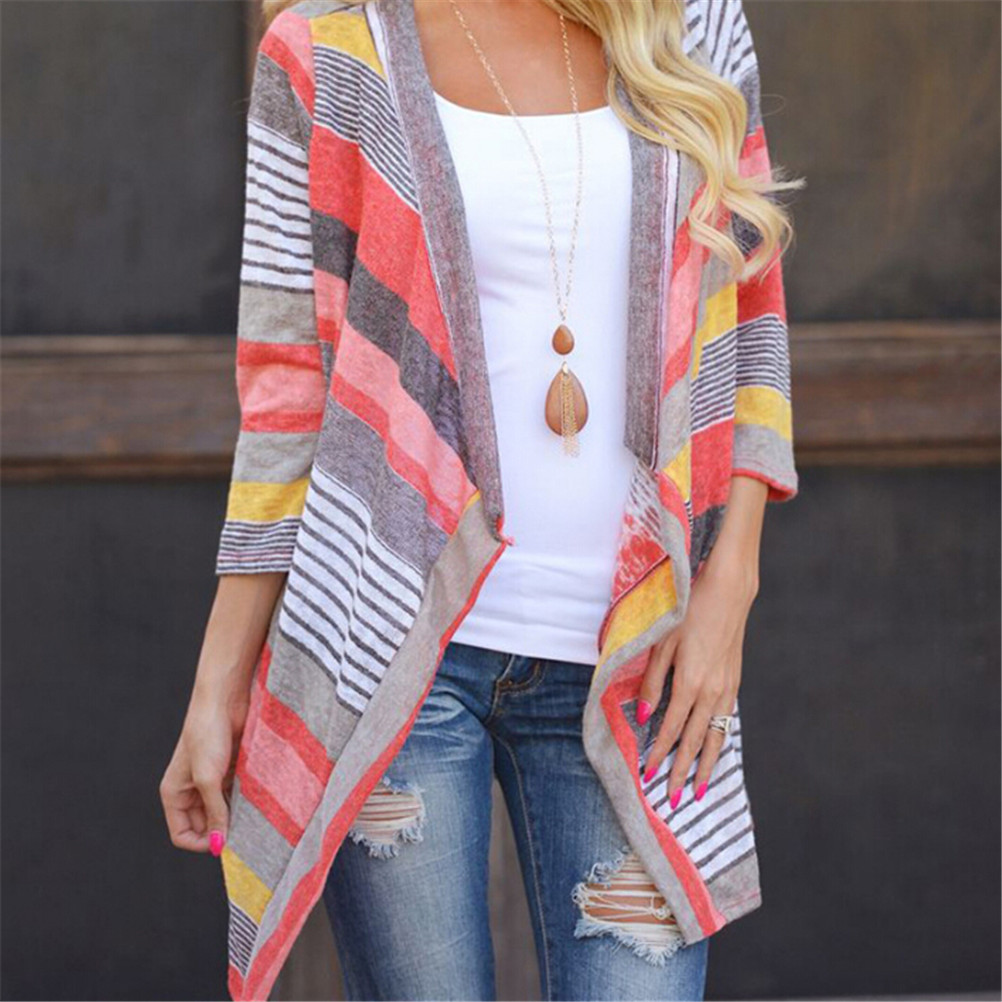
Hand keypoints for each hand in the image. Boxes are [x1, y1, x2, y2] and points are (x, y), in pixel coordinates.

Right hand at [159, 689, 248, 854]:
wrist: (225, 700)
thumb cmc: (208, 733)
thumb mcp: (208, 778)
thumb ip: (214, 812)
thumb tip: (219, 844)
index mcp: (174, 794)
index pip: (182, 834)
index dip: (202, 842)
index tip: (224, 840)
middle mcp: (190, 790)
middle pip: (205, 826)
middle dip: (222, 829)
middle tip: (244, 828)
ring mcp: (211, 781)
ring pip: (223, 811)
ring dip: (236, 814)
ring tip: (251, 809)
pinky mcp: (229, 771)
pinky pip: (236, 795)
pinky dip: (245, 799)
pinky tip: (256, 796)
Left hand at [636, 555, 757, 808]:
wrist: (730, 592)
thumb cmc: (690, 611)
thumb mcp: (663, 641)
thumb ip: (652, 680)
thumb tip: (642, 716)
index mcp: (690, 682)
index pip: (671, 729)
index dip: (659, 754)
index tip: (648, 777)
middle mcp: (711, 691)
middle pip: (695, 742)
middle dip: (681, 772)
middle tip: (672, 800)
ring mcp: (726, 689)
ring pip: (715, 737)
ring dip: (705, 766)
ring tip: (698, 792)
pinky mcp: (734, 682)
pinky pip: (726, 722)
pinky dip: (719, 743)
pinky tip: (715, 754)